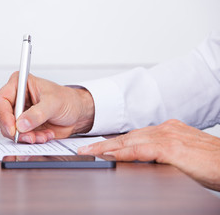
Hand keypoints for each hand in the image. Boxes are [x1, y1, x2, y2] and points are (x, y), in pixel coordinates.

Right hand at [0, 72, 94, 143]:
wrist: (77, 113)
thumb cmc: (67, 100)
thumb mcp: (54, 103)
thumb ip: (37, 114)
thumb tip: (21, 123)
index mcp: (20, 84)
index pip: (2, 99)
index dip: (4, 115)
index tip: (12, 128)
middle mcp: (16, 99)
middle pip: (2, 117)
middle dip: (16, 130)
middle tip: (29, 136)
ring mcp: (19, 114)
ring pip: (10, 130)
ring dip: (26, 136)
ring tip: (42, 135)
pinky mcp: (24, 126)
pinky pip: (20, 137)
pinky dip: (32, 139)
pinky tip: (45, 135)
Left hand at [78, 119, 219, 190]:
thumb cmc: (212, 163)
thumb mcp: (182, 156)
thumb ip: (162, 155)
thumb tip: (143, 162)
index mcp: (167, 130)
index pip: (134, 135)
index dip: (114, 142)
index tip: (98, 147)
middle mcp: (165, 129)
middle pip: (127, 136)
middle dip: (104, 143)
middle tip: (85, 149)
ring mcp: (168, 136)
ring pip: (129, 141)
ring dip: (107, 147)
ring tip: (89, 153)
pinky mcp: (171, 148)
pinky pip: (140, 150)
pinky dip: (123, 153)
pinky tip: (109, 156)